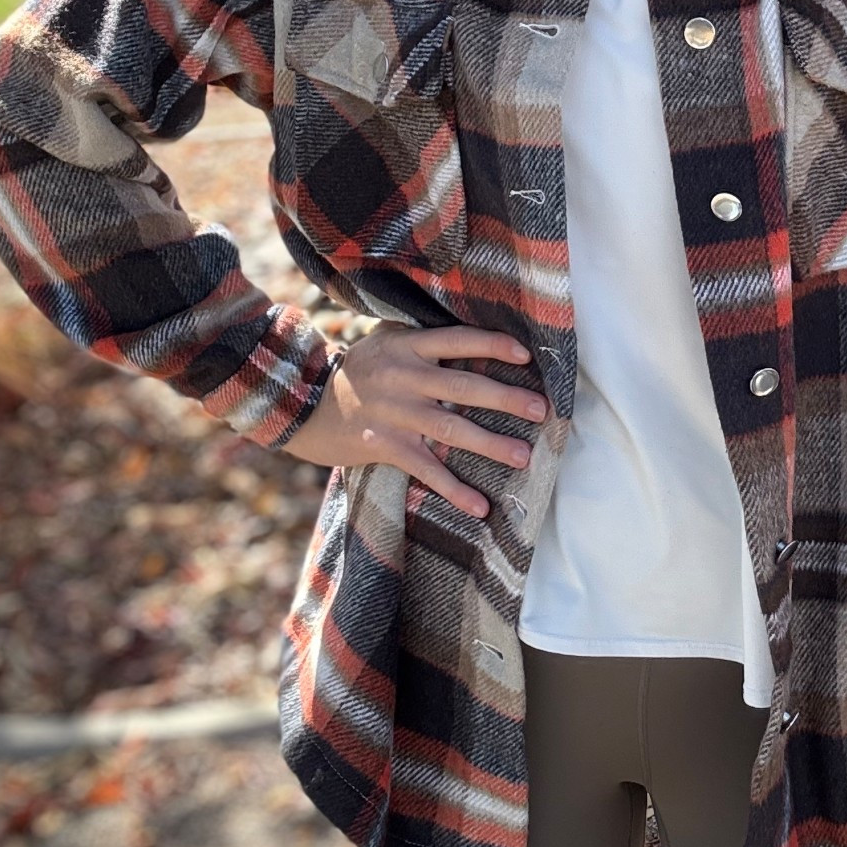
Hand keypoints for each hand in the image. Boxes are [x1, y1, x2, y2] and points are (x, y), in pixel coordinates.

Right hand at [279, 323, 549, 518]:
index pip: (457, 340)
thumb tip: (475, 339)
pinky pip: (426, 470)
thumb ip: (422, 341)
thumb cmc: (358, 372)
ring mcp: (394, 413)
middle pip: (463, 386)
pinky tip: (480, 507)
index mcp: (406, 345)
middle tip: (542, 410)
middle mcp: (403, 377)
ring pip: (451, 429)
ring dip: (491, 445)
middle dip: (506, 398)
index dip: (492, 345)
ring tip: (524, 457)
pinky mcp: (385, 446)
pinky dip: (454, 490)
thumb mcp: (384, 343)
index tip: (526, 356)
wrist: (304, 406)